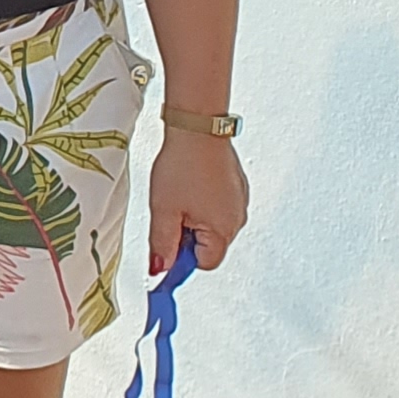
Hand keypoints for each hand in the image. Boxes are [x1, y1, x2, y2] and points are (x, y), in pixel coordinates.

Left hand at [147, 128, 249, 276]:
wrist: (198, 128)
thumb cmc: (182, 165)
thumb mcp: (163, 209)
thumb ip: (162, 244)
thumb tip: (159, 270)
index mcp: (223, 230)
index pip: (203, 263)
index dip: (180, 259)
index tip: (163, 248)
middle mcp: (237, 219)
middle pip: (208, 245)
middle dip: (185, 236)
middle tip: (168, 212)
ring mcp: (239, 202)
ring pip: (211, 224)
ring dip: (192, 218)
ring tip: (177, 194)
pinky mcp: (236, 187)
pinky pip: (217, 206)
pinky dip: (201, 202)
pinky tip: (189, 184)